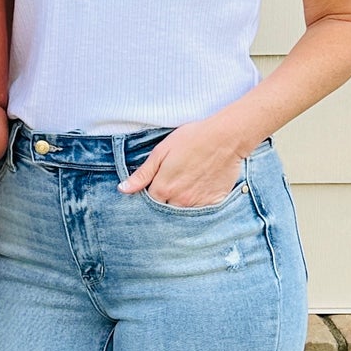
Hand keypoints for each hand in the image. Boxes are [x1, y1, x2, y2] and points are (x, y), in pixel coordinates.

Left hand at [119, 119, 244, 206]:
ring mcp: (198, 204)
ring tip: (187, 186)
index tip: (155, 186)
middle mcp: (179, 201)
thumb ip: (142, 174)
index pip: (148, 202)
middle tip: (172, 185)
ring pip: (183, 212)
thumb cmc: (192, 139)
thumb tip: (123, 189)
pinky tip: (201, 189)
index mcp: (163, 189)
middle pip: (165, 210)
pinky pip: (202, 211)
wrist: (226, 137)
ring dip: (181, 205)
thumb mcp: (161, 152)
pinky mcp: (214, 203)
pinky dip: (198, 205)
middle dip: (164, 203)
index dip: (149, 195)